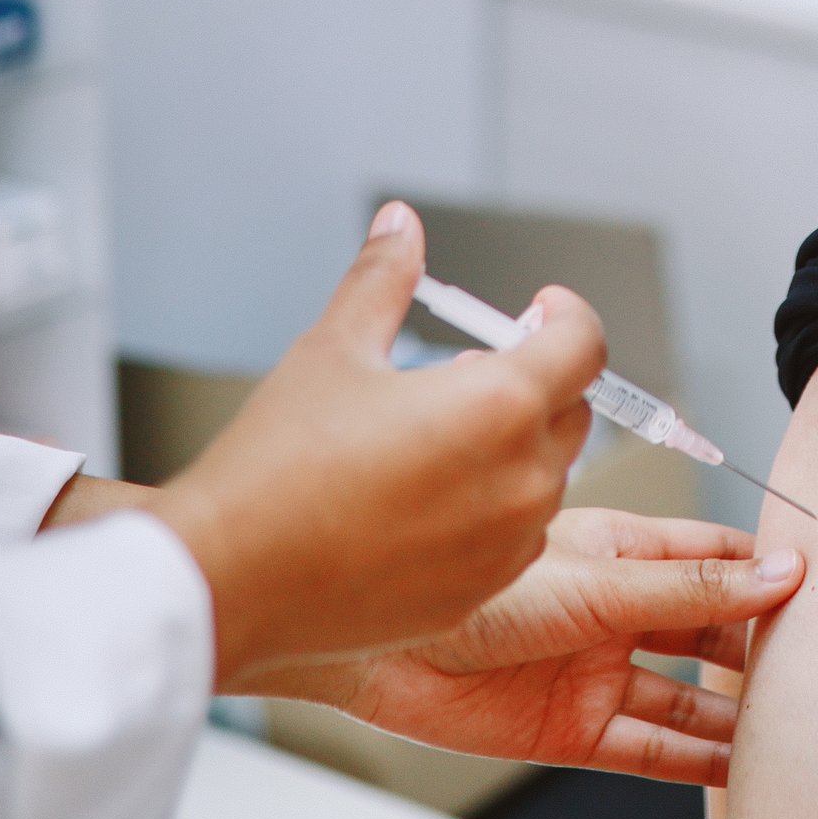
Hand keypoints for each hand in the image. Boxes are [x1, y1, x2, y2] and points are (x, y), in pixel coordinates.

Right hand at [89, 204, 605, 681]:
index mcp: (500, 406)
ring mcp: (505, 546)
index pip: (585, 347)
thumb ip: (383, 278)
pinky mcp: (479, 593)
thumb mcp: (335, 348)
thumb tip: (401, 225)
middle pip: (571, 412)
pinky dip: (491, 508)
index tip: (540, 309)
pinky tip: (423, 498)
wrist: (232, 579)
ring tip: (436, 434)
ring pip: (544, 478)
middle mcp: (520, 480)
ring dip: (513, 447)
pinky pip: (514, 537)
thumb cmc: (278, 466)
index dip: (568, 316)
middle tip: (470, 370)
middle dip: (537, 381)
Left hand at [248, 508, 806, 786]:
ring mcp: (595, 672)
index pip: (714, 555)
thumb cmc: (461, 586)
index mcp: (617, 549)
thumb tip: (779, 575)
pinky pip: (651, 748)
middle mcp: (612, 611)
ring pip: (688, 697)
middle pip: (710, 629)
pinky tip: (745, 771)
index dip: (768, 569)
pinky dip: (697, 763)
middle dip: (764, 647)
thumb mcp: (593, 580)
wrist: (368, 643)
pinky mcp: (571, 731)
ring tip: (806, 731)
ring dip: (739, 714)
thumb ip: (687, 586)